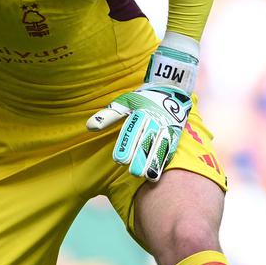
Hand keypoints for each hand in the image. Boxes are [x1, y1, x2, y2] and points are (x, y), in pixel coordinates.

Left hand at [86, 39, 198, 180]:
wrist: (172, 88)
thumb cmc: (143, 98)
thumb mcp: (125, 102)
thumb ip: (108, 115)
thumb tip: (90, 127)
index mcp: (142, 111)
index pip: (133, 130)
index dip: (127, 145)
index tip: (119, 160)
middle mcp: (156, 119)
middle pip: (148, 140)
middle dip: (141, 156)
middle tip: (133, 172)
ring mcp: (167, 126)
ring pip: (161, 146)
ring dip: (155, 162)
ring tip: (148, 176)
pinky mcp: (176, 133)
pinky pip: (171, 147)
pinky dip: (165, 159)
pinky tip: (159, 172)